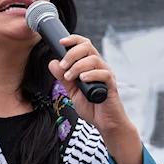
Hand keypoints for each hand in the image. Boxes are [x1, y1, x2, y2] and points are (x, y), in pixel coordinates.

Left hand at [48, 36, 142, 163]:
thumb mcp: (72, 91)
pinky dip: (91, 74)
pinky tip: (82, 79)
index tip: (60, 42)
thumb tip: (52, 63)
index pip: (83, 44)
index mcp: (90, 65)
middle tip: (63, 66)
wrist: (105, 123)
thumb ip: (63, 77)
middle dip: (71, 54)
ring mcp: (106, 75)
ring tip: (69, 77)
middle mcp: (99, 66)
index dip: (73, 40)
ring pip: (93, 59)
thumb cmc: (92, 106)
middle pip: (87, 47)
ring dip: (77, 66)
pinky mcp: (110, 85)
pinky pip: (103, 74)